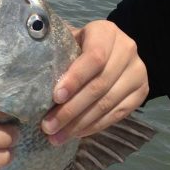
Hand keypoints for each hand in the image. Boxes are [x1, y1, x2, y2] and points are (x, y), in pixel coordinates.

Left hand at [41, 20, 147, 142]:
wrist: (110, 50)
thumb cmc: (79, 46)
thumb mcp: (69, 40)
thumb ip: (55, 51)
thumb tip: (28, 71)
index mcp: (106, 32)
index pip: (94, 58)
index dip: (75, 79)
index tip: (55, 97)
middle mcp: (127, 50)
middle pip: (99, 86)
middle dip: (71, 110)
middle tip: (48, 126)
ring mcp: (138, 72)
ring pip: (107, 103)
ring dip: (80, 123)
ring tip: (57, 136)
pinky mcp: (141, 92)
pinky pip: (117, 114)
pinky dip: (94, 126)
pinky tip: (76, 134)